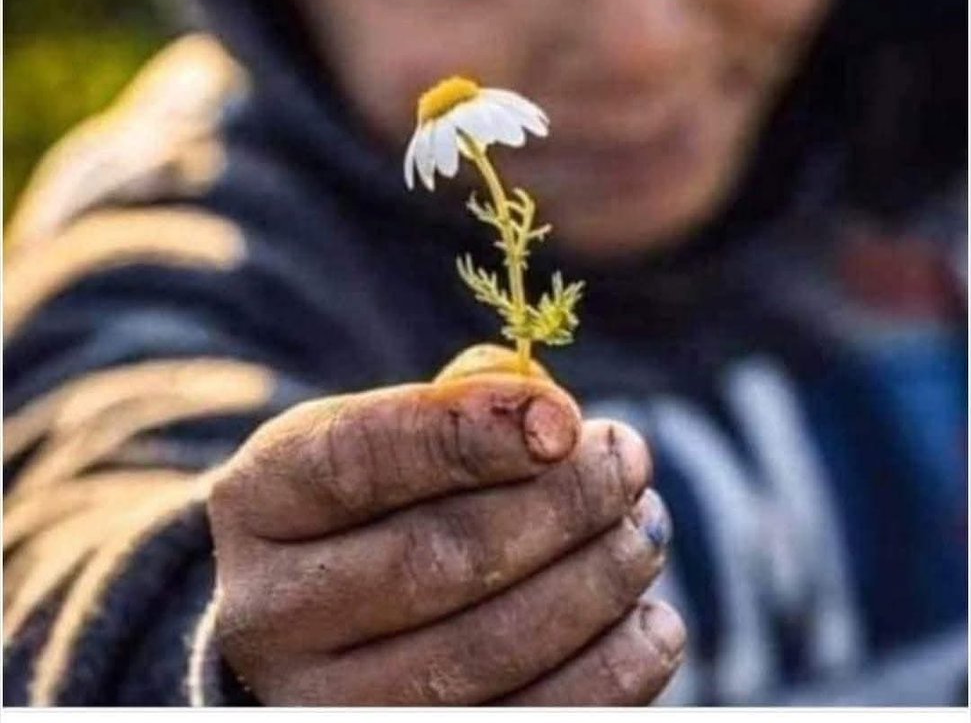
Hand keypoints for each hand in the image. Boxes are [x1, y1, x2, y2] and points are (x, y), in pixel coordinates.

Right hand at [208, 347, 684, 704]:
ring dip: (595, 587)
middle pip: (437, 560)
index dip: (471, 434)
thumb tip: (551, 416)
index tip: (567, 418)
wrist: (299, 624)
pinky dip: (607, 680)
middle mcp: (270, 612)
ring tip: (644, 530)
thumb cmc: (358, 505)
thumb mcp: (369, 435)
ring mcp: (322, 706)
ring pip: (483, 654)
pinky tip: (653, 625)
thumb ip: (450, 407)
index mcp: (260, 499)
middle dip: (561, 506)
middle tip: (628, 461)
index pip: (363, 459)